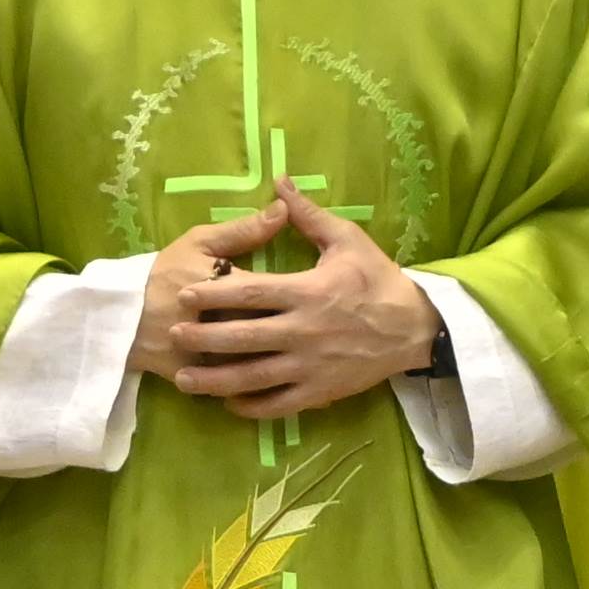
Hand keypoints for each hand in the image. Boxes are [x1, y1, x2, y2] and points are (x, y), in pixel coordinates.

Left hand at [161, 183, 432, 421]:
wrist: (414, 327)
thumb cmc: (377, 279)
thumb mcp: (347, 240)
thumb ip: (308, 215)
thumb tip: (279, 181)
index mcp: (307, 291)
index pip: (251, 292)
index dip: (214, 294)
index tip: (185, 295)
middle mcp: (304, 331)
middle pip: (243, 337)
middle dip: (204, 338)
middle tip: (174, 335)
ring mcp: (310, 365)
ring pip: (254, 377)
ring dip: (215, 381)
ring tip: (184, 380)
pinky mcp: (320, 391)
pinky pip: (279, 404)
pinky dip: (252, 407)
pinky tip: (229, 403)